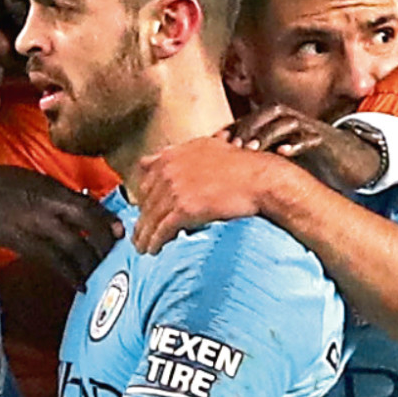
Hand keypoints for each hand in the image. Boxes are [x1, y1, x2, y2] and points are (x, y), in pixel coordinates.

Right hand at [0, 163, 120, 289]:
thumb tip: (78, 206)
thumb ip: (56, 194)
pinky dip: (70, 275)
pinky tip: (79, 285)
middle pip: (87, 226)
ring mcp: (36, 227)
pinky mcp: (23, 244)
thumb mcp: (33, 180)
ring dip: (90, 263)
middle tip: (113, 255)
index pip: (89, 205)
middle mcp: (48, 208)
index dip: (107, 220)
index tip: (120, 231)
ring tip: (100, 273)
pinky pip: (54, 263)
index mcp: (52, 189)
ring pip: (74, 248)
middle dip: (103, 243)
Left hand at [130, 134, 288, 252]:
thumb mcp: (208, 146)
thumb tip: (165, 155)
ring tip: (142, 248)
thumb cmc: (240, 165)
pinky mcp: (184, 209)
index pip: (145, 179)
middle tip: (138, 234)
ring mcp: (175, 190)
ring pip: (150, 218)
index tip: (143, 210)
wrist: (259, 179)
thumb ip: (183, 152)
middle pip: (145, 201)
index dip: (143, 198)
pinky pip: (162, 229)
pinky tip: (153, 250)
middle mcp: (168, 170)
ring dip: (144, 236)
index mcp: (172, 155)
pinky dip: (155, 242)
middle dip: (142, 220)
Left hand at [230, 105, 381, 191]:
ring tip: (250, 149)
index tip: (215, 141)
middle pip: (267, 113)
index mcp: (282, 124)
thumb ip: (259, 164)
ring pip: (287, 122)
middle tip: (230, 145)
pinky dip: (296, 145)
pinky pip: (311, 138)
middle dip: (248, 126)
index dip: (235, 126)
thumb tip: (229, 179)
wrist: (352, 163)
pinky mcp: (327, 141)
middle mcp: (296, 122)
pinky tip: (282, 154)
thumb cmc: (312, 164)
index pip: (254, 117)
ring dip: (267, 134)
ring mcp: (311, 130)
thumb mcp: (281, 163)